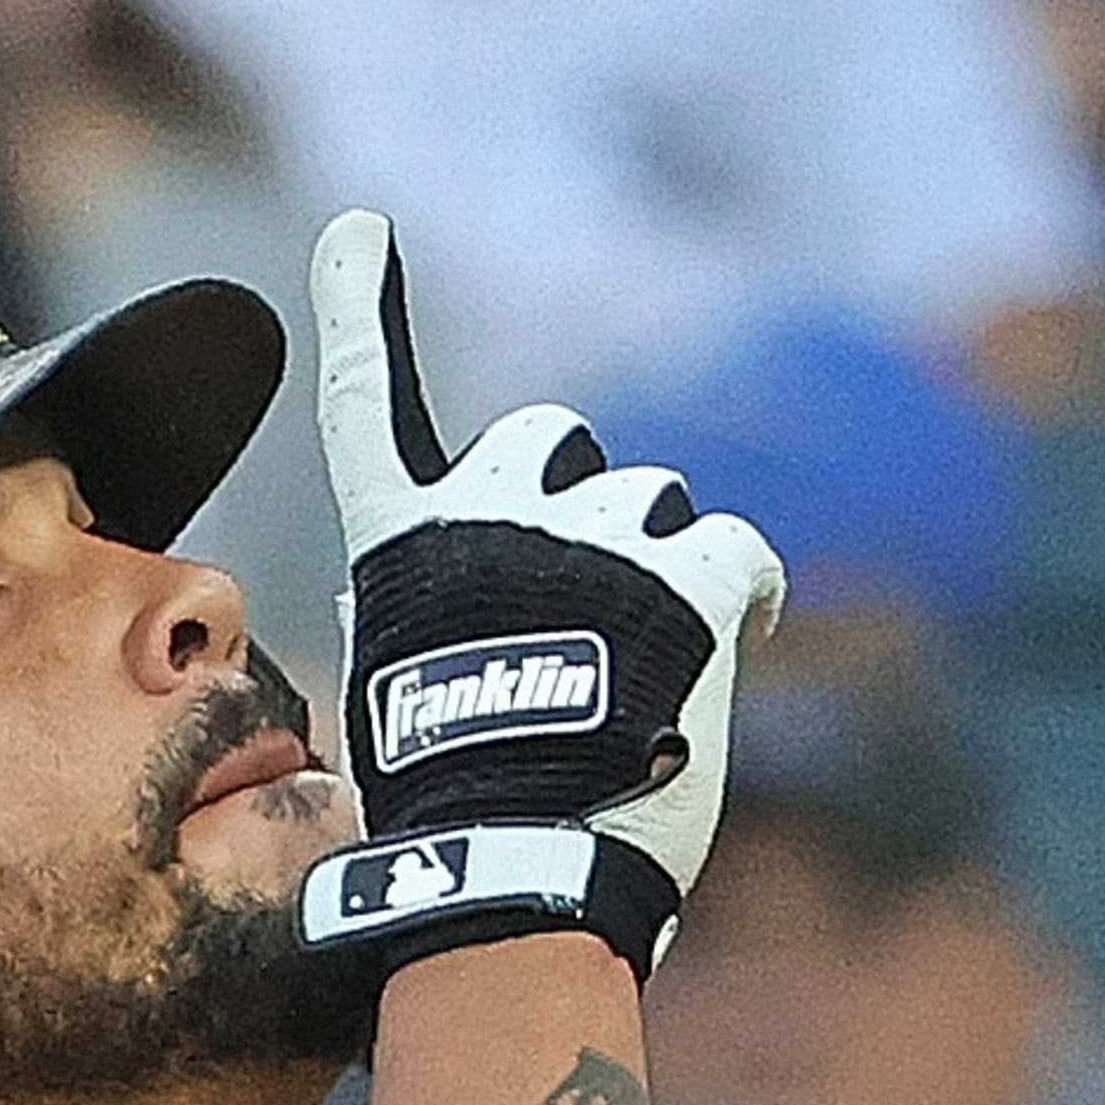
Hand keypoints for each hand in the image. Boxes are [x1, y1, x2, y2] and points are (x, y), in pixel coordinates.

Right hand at [296, 209, 784, 990]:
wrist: (519, 873)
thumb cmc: (452, 825)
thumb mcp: (402, 711)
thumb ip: (431, 625)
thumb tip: (447, 606)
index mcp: (399, 550)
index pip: (365, 408)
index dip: (358, 312)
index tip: (360, 231)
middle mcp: (490, 515)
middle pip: (547, 438)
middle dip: (573, 495)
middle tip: (588, 593)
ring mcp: (592, 538)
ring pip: (651, 502)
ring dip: (657, 561)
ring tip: (650, 664)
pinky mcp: (688, 580)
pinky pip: (738, 547)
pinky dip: (746, 591)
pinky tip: (743, 636)